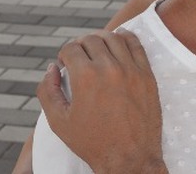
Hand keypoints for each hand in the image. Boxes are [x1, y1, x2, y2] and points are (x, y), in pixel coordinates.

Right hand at [37, 30, 167, 173]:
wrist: (129, 157)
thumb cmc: (92, 141)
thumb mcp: (58, 121)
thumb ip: (48, 90)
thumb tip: (52, 68)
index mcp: (86, 77)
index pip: (71, 48)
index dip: (63, 55)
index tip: (64, 65)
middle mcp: (110, 68)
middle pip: (91, 39)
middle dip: (80, 45)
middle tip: (78, 58)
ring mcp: (132, 69)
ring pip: (114, 37)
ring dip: (101, 39)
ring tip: (96, 50)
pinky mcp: (147, 74)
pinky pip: (136, 45)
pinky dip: (125, 37)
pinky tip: (118, 41)